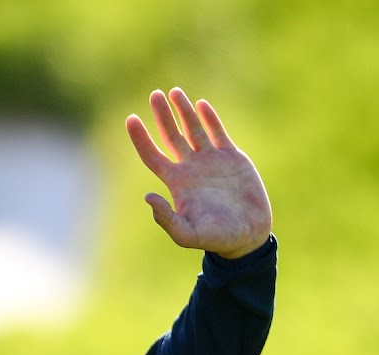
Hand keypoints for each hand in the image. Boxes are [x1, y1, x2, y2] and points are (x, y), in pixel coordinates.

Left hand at [126, 87, 272, 258]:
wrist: (247, 234)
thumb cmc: (216, 238)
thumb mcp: (187, 233)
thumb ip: (166, 219)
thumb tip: (147, 196)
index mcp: (177, 183)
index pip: (152, 156)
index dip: (140, 138)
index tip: (131, 119)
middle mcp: (190, 168)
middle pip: (171, 136)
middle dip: (162, 116)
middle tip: (154, 95)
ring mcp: (210, 161)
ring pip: (193, 129)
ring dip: (183, 110)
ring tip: (173, 92)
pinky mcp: (231, 157)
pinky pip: (217, 132)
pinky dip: (209, 118)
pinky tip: (200, 104)